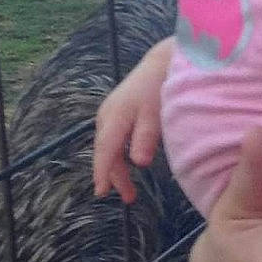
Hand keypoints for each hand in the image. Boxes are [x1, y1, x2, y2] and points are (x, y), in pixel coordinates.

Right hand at [92, 40, 171, 204]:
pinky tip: (129, 165)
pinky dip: (118, 156)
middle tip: (129, 197)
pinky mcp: (116, 113)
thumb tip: (138, 163)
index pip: (105, 150)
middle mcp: (106, 116)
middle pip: (105, 152)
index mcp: (114, 117)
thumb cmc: (158, 87)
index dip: (102, 172)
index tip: (101, 192)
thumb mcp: (155, 113)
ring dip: (117, 168)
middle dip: (114, 176)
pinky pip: (112, 140)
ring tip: (130, 189)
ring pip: (108, 147)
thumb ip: (147, 137)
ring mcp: (109, 114)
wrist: (160, 63)